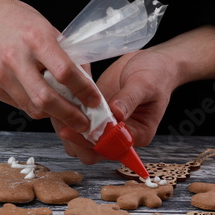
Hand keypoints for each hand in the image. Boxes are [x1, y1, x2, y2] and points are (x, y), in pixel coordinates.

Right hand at [0, 0, 100, 132]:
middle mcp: (16, 58)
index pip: (65, 72)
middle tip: (83, 123)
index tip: (94, 101)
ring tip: (66, 114)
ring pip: (32, 108)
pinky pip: (19, 105)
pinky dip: (34, 106)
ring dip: (52, 115)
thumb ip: (64, 54)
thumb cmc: (14, 18)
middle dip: (69, 115)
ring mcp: (1, 75)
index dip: (84, 91)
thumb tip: (84, 82)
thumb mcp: (45, 27)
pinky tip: (42, 101)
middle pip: (47, 99)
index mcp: (35, 39)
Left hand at [54, 49, 180, 163]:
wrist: (151, 62)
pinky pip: (75, 124)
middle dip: (75, 141)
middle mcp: (120, 136)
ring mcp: (104, 126)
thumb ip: (130, 99)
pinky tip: (60, 104)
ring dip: (68, 130)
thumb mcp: (145, 84)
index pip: (111, 149)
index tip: (75, 130)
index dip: (91, 144)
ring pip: (79, 141)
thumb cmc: (155, 74)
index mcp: (137, 134)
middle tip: (63, 123)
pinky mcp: (93, 115)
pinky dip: (66, 117)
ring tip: (59, 112)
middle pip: (91, 153)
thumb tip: (116, 113)